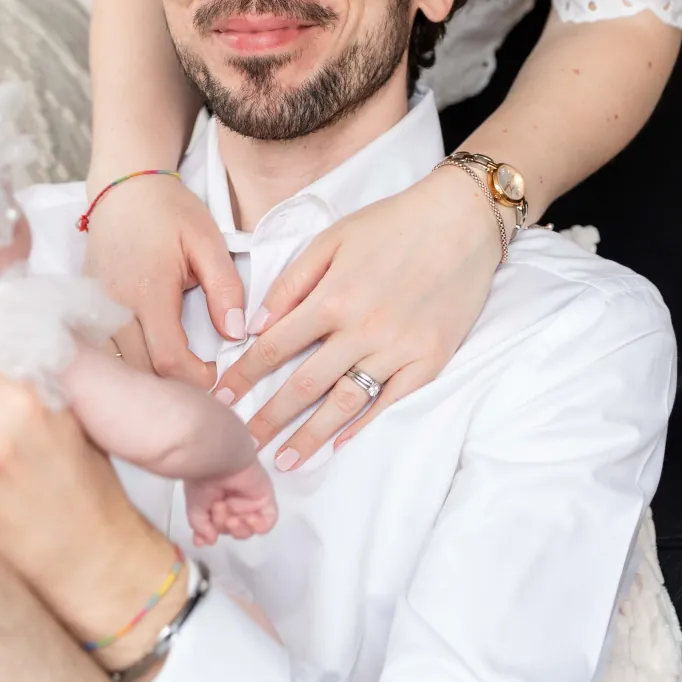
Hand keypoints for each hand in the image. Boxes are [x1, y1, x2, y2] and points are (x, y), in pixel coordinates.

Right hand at [84, 172, 244, 386]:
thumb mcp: (207, 240)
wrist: (123, 187)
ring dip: (146, 379)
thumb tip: (236, 333)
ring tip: (175, 374)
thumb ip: (225, 287)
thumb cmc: (168, 211)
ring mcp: (93, 308)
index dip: (196, 380)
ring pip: (117, 367)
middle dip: (172, 388)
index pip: (169, 360)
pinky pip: (102, 351)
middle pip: (140, 373)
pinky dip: (124, 365)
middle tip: (200, 381)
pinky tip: (146, 361)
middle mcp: (113, 305)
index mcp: (148, 290)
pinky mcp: (85, 307)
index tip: (216, 372)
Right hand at [184, 459, 276, 547]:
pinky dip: (258, 526)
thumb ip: (200, 527)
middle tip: (217, 507)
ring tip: (228, 506)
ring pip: (247, 529)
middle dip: (222, 524)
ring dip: (236, 526)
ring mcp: (251, 502)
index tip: (200, 539)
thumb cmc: (203, 479)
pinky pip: (267, 523)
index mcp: (216, 501)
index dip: (209, 535)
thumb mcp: (195, 507)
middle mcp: (234, 502)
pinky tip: (249, 517)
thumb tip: (209, 540)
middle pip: (232, 530)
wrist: (218, 461)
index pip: (216, 527)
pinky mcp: (266, 499)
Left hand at [214, 167, 501, 466]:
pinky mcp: (430, 360)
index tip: (219, 399)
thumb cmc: (393, 223)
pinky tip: (342, 444)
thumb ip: (292, 282)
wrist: (462, 220)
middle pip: (304, 385)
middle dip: (268, 419)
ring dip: (311, 436)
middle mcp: (362, 329)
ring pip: (344, 403)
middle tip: (241, 445)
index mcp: (332, 297)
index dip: (243, 377)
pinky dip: (366, 425)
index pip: (274, 348)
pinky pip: (392, 401)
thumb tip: (257, 324)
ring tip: (285, 461)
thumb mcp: (333, 238)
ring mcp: (398, 349)